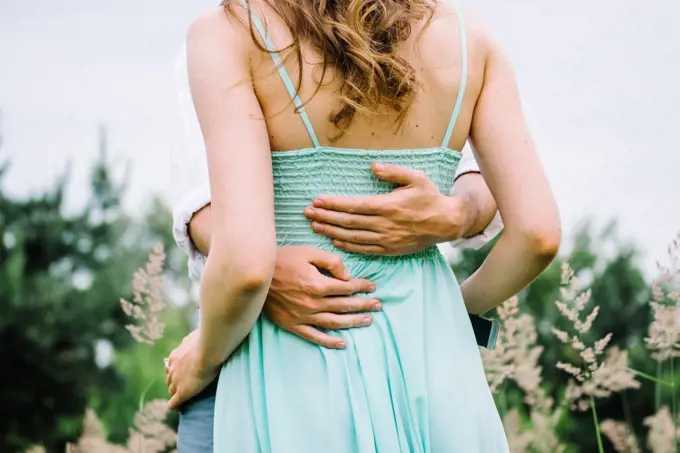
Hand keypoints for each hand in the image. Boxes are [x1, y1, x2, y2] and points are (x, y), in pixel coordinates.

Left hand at [166, 331, 219, 410]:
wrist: (207, 351)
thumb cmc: (206, 341)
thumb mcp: (196, 336)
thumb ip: (194, 338)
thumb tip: (198, 333)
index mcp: (175, 356)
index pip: (171, 365)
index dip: (177, 370)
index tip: (183, 372)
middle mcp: (172, 369)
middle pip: (170, 378)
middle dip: (174, 381)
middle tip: (182, 384)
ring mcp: (176, 381)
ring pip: (171, 390)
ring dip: (175, 393)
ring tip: (181, 397)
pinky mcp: (182, 393)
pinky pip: (174, 403)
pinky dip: (176, 405)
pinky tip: (179, 408)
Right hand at [264, 246, 380, 348]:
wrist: (255, 275)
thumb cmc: (282, 260)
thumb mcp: (308, 252)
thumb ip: (331, 262)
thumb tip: (347, 275)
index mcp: (318, 285)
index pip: (347, 288)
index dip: (362, 286)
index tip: (372, 287)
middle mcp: (313, 303)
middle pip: (344, 306)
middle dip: (364, 305)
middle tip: (378, 305)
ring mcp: (303, 316)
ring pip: (334, 322)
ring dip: (353, 322)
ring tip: (368, 321)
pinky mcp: (292, 325)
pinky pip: (314, 336)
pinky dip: (329, 341)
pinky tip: (342, 343)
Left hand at [303, 162, 472, 254]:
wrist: (446, 223)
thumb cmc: (429, 197)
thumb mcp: (416, 178)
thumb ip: (394, 171)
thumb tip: (373, 166)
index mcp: (388, 206)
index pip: (354, 205)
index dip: (334, 203)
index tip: (317, 200)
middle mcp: (385, 224)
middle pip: (349, 222)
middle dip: (326, 217)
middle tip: (307, 213)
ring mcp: (387, 239)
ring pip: (353, 237)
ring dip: (332, 231)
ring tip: (315, 225)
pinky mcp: (390, 250)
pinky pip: (364, 249)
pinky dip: (347, 246)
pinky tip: (334, 240)